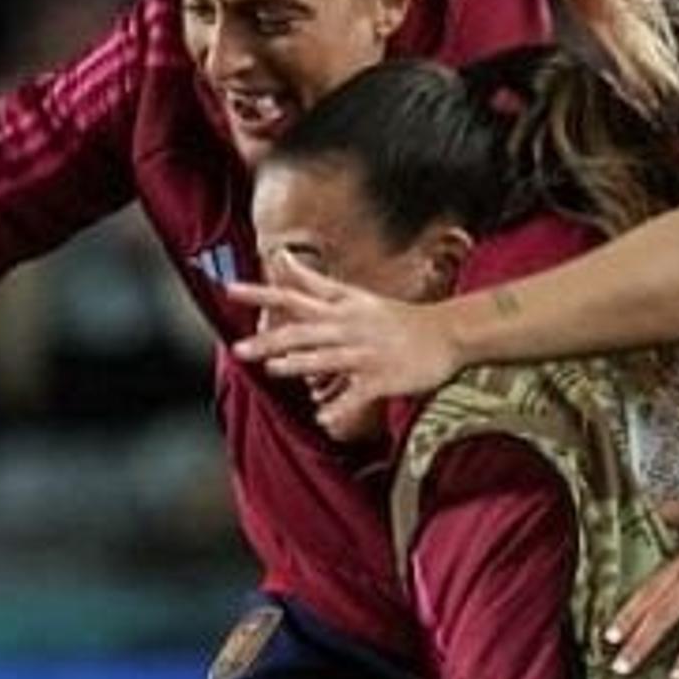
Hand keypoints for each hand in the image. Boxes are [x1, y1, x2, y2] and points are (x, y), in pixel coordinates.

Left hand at [232, 253, 463, 441]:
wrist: (449, 332)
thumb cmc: (399, 319)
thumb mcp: (357, 296)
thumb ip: (317, 284)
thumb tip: (281, 259)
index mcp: (343, 307)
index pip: (296, 294)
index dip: (263, 292)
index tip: (230, 289)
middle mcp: (350, 326)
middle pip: (303, 330)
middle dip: (270, 339)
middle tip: (240, 348)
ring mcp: (365, 352)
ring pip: (326, 358)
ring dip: (298, 364)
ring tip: (273, 369)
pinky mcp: (382, 377)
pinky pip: (356, 395)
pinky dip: (339, 408)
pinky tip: (322, 419)